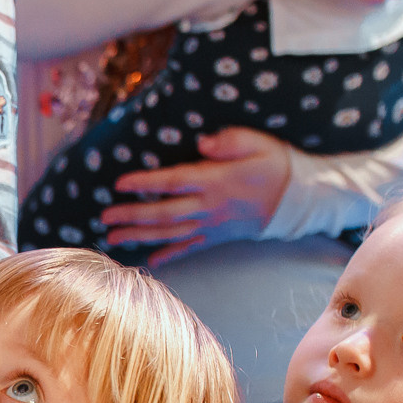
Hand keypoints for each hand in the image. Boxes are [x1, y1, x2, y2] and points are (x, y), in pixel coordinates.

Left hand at [104, 129, 294, 265]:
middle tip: (103, 217)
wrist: (299, 199)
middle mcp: (209, 206)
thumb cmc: (276, 164)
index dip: (145, 183)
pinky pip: (189, 248)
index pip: (173, 182)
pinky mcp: (217, 236)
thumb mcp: (257, 142)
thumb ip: (228, 141)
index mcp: (215, 180)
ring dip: (139, 236)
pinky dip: (169, 255)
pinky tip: (149, 261)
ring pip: (169, 233)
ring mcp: (211, 225)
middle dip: (131, 216)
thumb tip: (202, 142)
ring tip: (112, 237)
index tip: (120, 183)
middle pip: (163, 213)